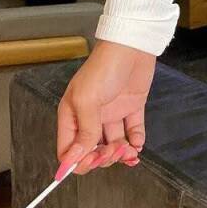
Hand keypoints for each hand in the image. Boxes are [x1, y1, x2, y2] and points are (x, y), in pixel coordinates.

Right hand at [56, 39, 156, 177]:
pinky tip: (137, 143)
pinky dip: (136, 141)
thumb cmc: (104, 67)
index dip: (78, 161)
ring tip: (129, 149)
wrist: (133, 45)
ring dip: (120, 153)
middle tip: (113, 151)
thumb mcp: (87, 100)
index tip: (92, 162)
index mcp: (73, 114)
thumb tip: (74, 159)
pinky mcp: (131, 107)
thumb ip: (84, 130)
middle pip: (92, 150)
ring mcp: (112, 112)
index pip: (69, 149)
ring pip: (113, 144)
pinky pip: (132, 132)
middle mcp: (91, 116)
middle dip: (103, 157)